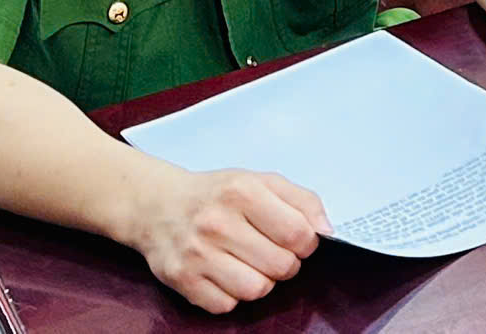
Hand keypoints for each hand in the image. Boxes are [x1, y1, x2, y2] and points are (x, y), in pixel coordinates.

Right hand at [125, 164, 325, 313]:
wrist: (158, 205)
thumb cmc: (217, 195)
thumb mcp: (262, 182)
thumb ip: (302, 201)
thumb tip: (327, 230)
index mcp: (243, 191)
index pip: (298, 233)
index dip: (308, 243)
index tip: (301, 241)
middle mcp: (217, 222)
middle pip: (281, 265)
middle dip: (287, 263)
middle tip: (275, 253)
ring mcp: (197, 254)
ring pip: (256, 289)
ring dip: (263, 282)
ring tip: (253, 265)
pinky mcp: (181, 279)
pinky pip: (226, 305)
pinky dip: (233, 295)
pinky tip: (227, 274)